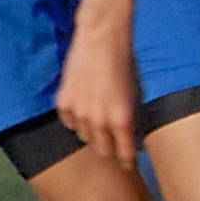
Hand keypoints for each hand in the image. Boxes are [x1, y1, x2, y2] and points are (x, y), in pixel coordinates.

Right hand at [56, 20, 140, 168]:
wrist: (102, 37)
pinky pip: (69, 122)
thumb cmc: (124, 62)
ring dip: (92, 131)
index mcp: (122, 119)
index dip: (127, 161)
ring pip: (84, 137)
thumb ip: (131, 118)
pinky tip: (83, 105)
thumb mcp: (135, 94)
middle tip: (113, 140)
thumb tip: (131, 137)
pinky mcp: (64, 102)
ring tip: (98, 116)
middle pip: (103, 150)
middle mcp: (100, 120)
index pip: (125, 154)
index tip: (128, 163)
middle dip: (110, 147)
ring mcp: (80, 112)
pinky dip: (76, 118)